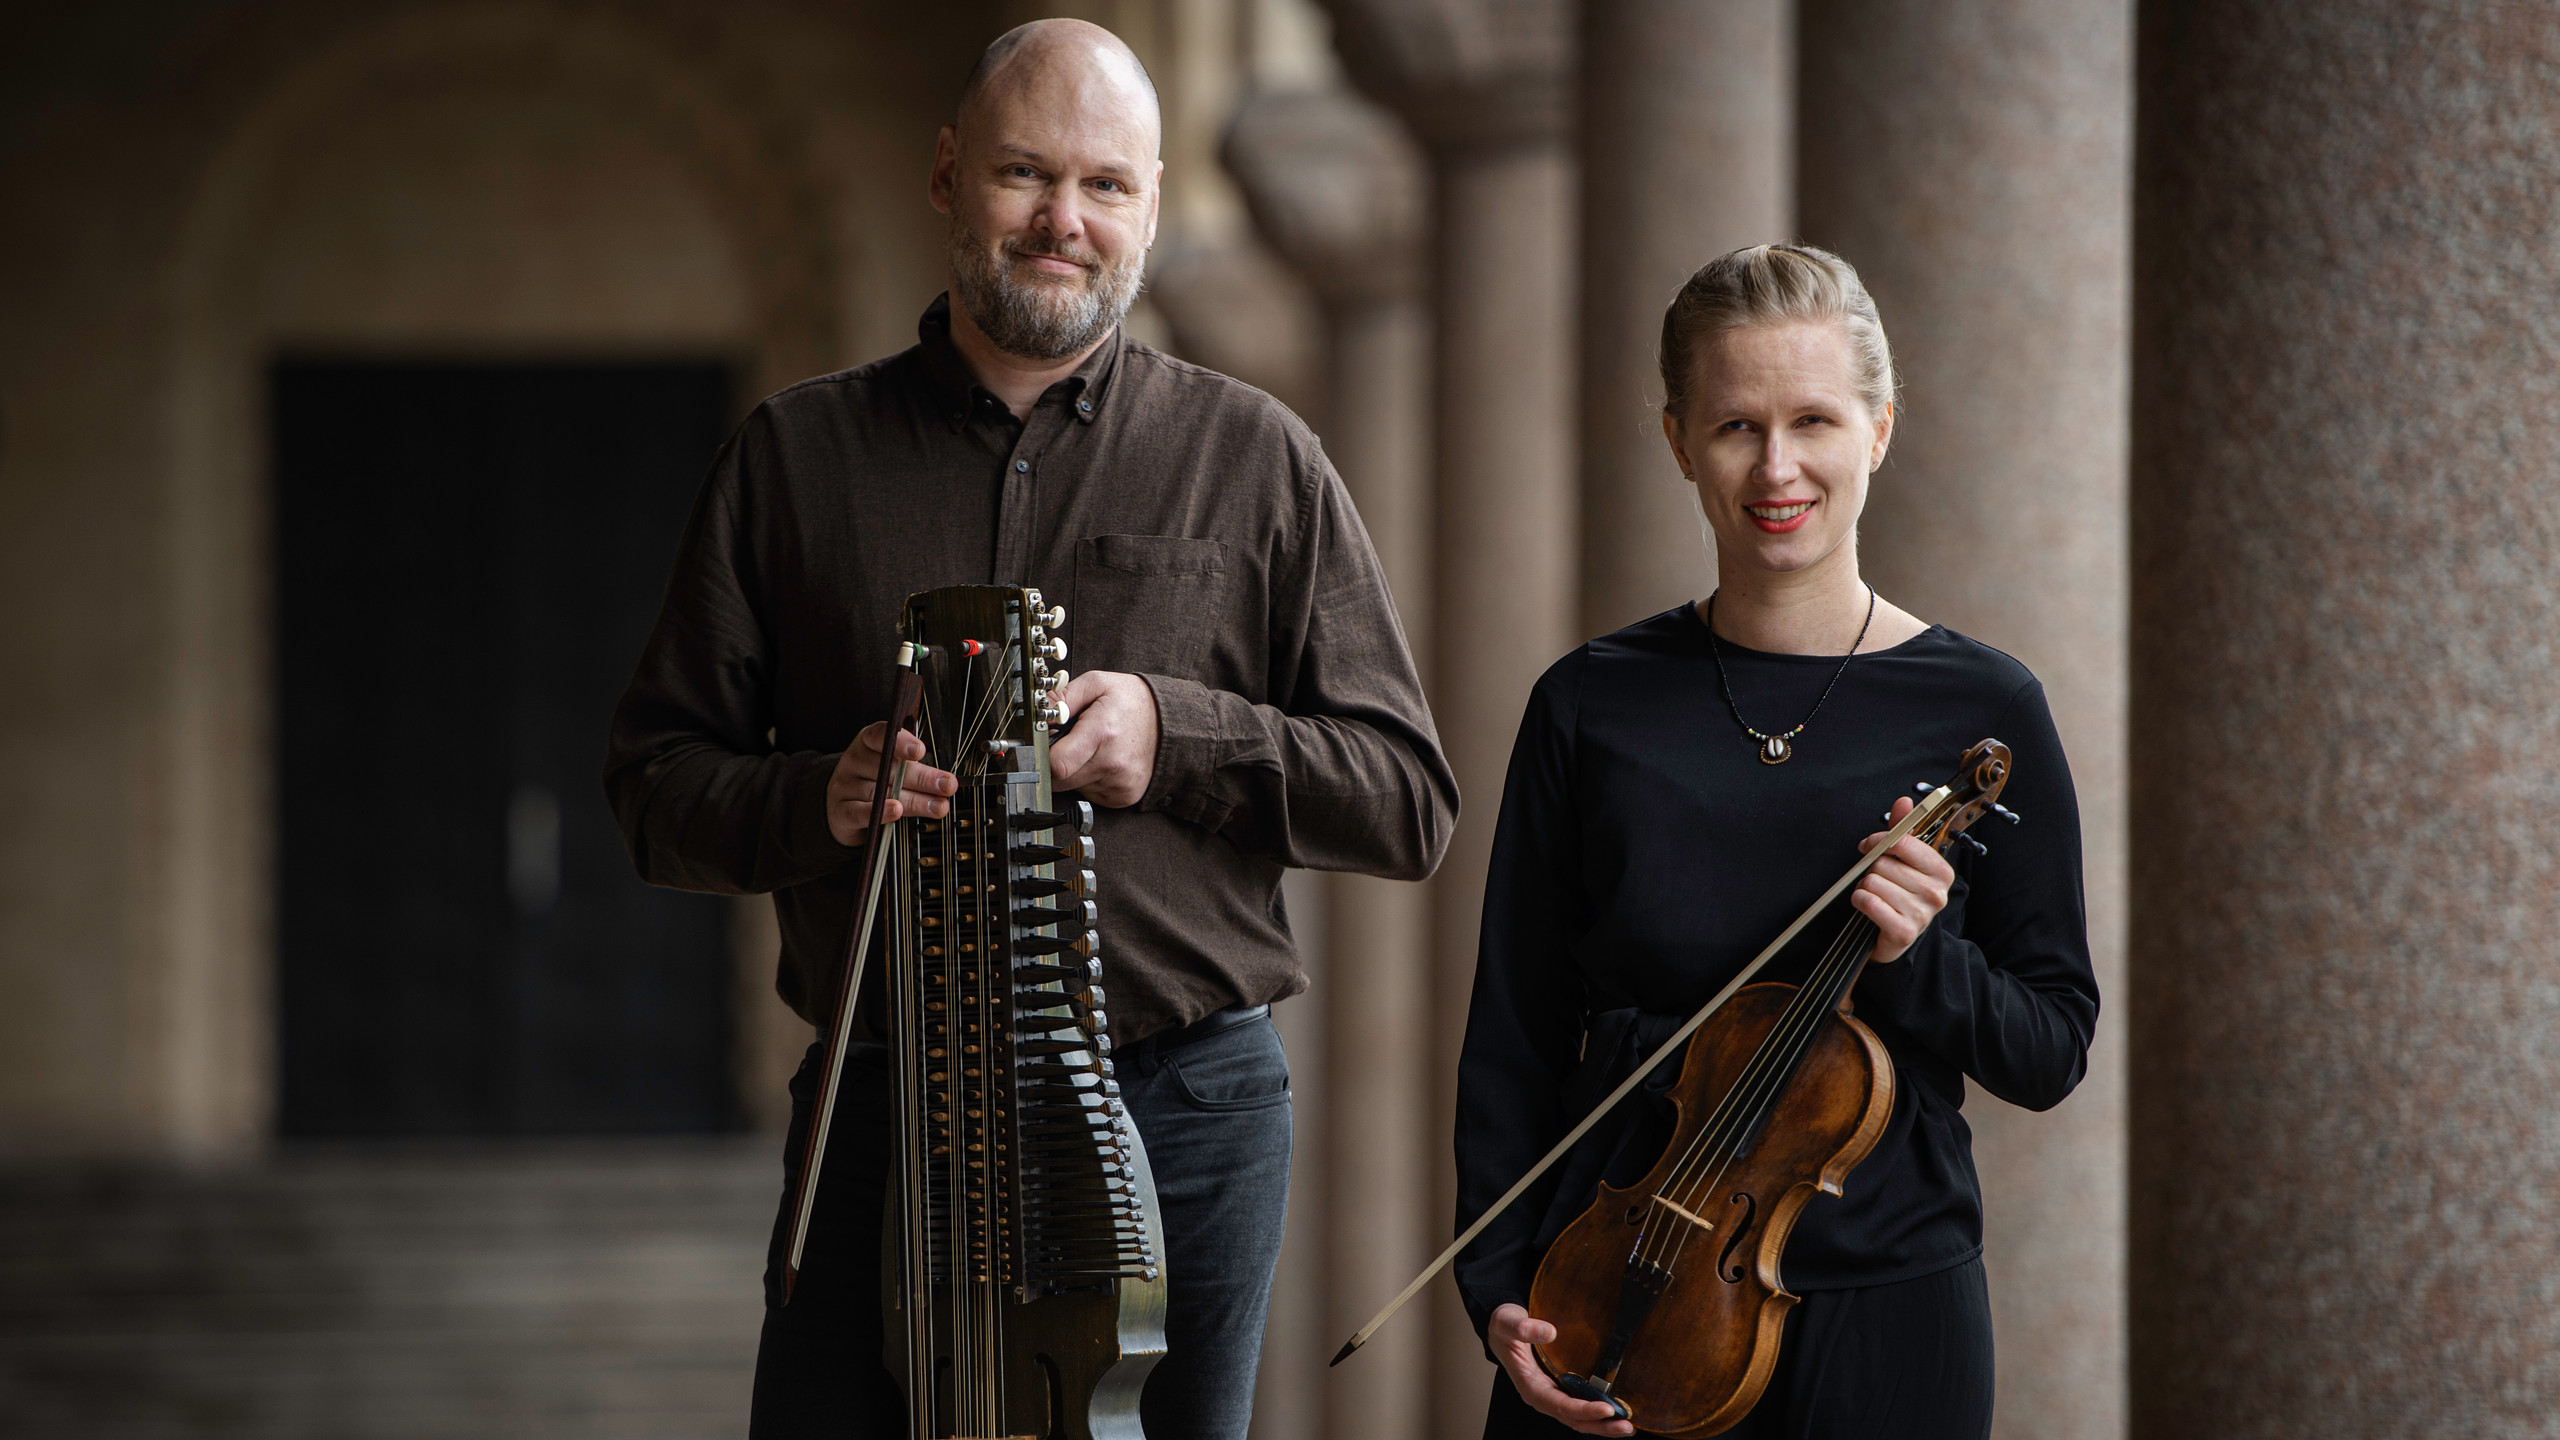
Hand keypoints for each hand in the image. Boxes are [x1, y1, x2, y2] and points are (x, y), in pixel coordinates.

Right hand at [825, 722, 955, 845]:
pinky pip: (859, 812)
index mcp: (867, 743)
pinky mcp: (840, 811)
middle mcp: (853, 761)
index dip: (900, 742)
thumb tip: (945, 780)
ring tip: (937, 806)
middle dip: (922, 777)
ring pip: (880, 792)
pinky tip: (896, 811)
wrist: (841, 807)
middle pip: (888, 768)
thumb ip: (913, 768)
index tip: (921, 751)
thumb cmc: (875, 781)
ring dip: (913, 800)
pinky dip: (880, 812)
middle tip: (947, 785)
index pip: (879, 735)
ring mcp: (844, 786)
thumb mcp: (890, 766)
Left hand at [1047, 671, 1158, 808]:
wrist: (1171, 720)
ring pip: (1074, 788)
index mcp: (1102, 733)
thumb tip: (1035, 713)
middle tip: (1072, 743)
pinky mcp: (1125, 796)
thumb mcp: (1096, 684)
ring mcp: (1121, 783)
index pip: (1056, 765)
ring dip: (1076, 772)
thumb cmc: (1130, 700)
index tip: (1048, 744)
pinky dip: (1091, 780)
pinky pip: (1091, 795)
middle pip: (1061, 781)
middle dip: (1058, 763)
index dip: (1044, 756)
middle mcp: (1113, 763)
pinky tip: (1105, 761)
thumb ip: (1062, 697)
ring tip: (1094, 749)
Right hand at [1488, 1304, 1634, 1435]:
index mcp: (1530, 1386)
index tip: (1605, 1408)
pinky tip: (1616, 1411)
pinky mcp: (1561, 1388)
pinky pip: (1580, 1407)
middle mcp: (1542, 1395)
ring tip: (1626, 1426)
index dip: (1582, 1409)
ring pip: (1578, 1417)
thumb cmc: (1504, 1327)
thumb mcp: (1507, 1322)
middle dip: (1599, 1425)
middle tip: (1625, 1426)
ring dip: (1602, 1424)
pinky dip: (1598, 1413)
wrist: (1504, 1326)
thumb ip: (1523, 1327)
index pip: (1559, 1404)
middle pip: (1573, 1418)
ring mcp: (1553, 1394)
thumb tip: (1550, 1332)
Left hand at [1856, 795, 1956, 962]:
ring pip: (1873, 882)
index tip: (1869, 845)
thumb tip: (1904, 802)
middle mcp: (1936, 893)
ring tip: (1875, 896)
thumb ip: (1903, 831)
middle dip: (1872, 870)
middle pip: (1884, 863)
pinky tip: (1868, 908)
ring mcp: (1922, 914)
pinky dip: (1860, 902)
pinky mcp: (1903, 931)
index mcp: (1941, 871)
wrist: (1897, 938)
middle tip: (1878, 880)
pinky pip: (1868, 902)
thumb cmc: (1900, 895)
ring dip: (1864, 888)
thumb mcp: (1904, 862)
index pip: (1904, 843)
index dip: (1880, 841)